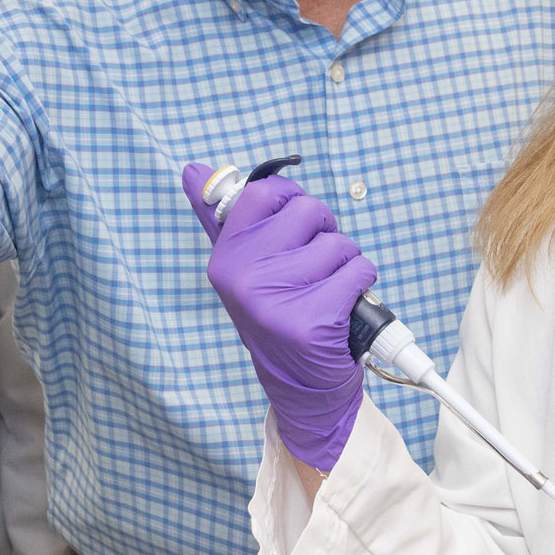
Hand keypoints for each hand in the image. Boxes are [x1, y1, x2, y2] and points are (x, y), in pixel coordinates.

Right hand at [181, 161, 375, 468]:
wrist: (299, 385)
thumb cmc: (277, 314)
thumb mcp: (242, 268)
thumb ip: (218, 217)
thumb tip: (192, 168)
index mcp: (225, 258)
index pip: (264, 193)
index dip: (292, 200)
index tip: (297, 224)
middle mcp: (243, 278)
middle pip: (309, 210)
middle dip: (325, 232)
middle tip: (316, 265)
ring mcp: (276, 302)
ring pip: (339, 244)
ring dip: (347, 263)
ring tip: (329, 290)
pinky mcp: (312, 322)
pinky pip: (359, 272)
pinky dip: (362, 285)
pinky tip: (344, 306)